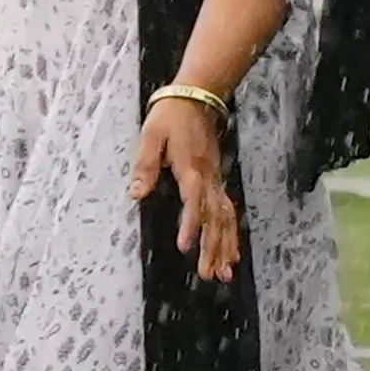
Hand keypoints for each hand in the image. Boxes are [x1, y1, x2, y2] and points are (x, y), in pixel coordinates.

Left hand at [130, 95, 243, 282]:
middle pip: (215, 217)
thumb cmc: (171, 116)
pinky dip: (231, 232)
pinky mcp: (216, 179)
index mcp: (191, 168)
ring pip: (226, 218)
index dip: (191, 224)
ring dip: (226, 246)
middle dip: (214, 247)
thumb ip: (145, 166)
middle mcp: (208, 177)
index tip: (187, 246)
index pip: (194, 201)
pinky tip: (232, 251)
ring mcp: (215, 179)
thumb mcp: (150, 136)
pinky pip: (227, 210)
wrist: (197, 97)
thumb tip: (137, 194)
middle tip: (210, 273)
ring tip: (225, 271)